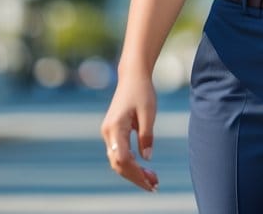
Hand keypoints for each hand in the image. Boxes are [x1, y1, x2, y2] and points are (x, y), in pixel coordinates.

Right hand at [100, 71, 159, 191]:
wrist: (132, 77)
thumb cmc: (142, 92)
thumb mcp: (148, 112)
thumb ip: (147, 136)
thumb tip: (146, 158)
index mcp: (115, 127)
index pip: (123, 159)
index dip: (136, 174)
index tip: (151, 182)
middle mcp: (108, 132)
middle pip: (118, 163)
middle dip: (136, 177)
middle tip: (154, 186)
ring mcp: (108, 133)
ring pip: (117, 160)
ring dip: (133, 172)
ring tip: (152, 180)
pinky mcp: (112, 132)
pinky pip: (119, 153)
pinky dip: (130, 163)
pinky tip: (144, 169)